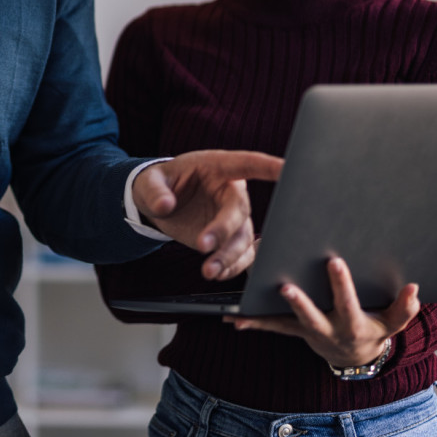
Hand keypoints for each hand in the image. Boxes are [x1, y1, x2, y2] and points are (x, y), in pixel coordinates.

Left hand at [132, 151, 282, 280]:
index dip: (269, 166)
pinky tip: (217, 273)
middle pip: (240, 210)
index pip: (247, 163)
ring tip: (208, 271)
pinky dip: (232, 267)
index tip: (288, 168)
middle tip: (204, 247)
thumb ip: (155, 191)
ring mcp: (235, 217)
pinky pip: (241, 255)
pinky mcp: (232, 238)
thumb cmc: (159, 184)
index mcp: (218, 167)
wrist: (160, 203)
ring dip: (228, 256)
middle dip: (224, 230)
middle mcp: (232, 192)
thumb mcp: (148, 181)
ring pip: (243, 238)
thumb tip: (165, 205)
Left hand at [228, 257, 420, 367]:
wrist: (356, 356)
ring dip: (264, 316)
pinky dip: (252, 321)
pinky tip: (231, 317)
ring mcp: (308, 331)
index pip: (347, 302)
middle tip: (284, 287)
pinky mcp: (294, 330)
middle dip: (299, 302)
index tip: (334, 261)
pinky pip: (272, 326)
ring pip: (285, 322)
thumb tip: (413, 289)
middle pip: (312, 316)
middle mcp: (328, 329)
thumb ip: (403, 308)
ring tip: (241, 309)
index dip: (341, 284)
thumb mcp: (392, 322)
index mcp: (353, 324)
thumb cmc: (374, 328)